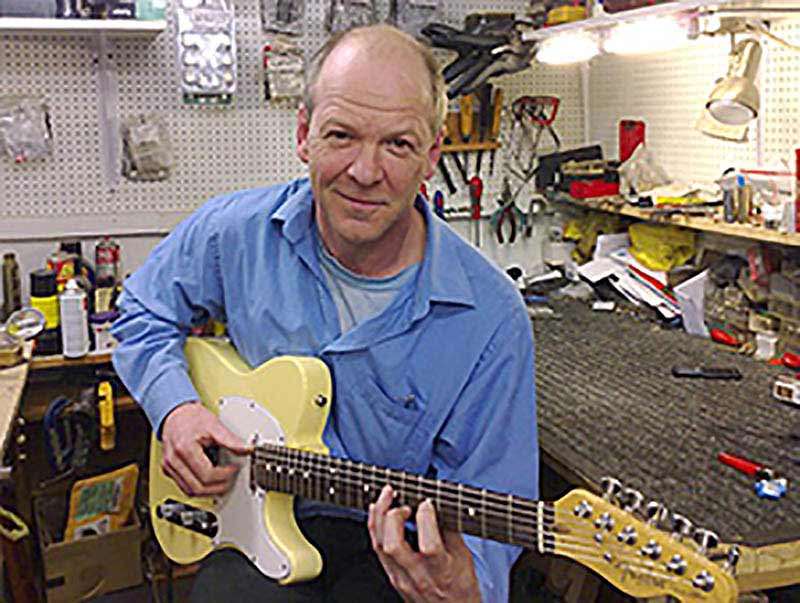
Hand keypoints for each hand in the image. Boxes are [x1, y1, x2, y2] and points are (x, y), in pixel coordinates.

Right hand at [160, 402, 251, 496]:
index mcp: (184, 449)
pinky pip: (184, 487)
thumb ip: (231, 440)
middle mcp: (173, 460)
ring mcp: (168, 467)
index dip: (224, 476)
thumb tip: (248, 449)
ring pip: (189, 492)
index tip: (234, 469)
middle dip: (218, 487)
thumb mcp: (214, 425)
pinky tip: (210, 480)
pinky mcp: (168, 470)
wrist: (176, 414)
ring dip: (209, 491)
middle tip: (231, 478)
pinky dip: (199, 487)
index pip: (206, 475)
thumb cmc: (193, 418)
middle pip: (197, 488)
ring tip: (223, 481)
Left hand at [368, 486, 480, 602]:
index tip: (427, 502)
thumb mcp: (464, 558)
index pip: (429, 545)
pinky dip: (376, 526)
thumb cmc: (460, 589)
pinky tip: (378, 511)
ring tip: (386, 496)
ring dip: (379, 516)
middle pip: (393, 545)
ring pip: (379, 546)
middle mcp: (417, 576)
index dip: (426, 518)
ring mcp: (401, 578)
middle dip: (393, 516)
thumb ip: (449, 531)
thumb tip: (437, 505)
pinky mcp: (392, 577)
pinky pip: (378, 549)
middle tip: (401, 501)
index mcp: (441, 572)